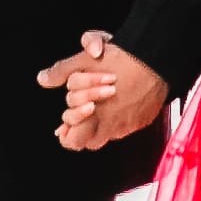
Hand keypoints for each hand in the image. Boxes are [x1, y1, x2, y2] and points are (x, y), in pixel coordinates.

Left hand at [38, 32, 167, 151]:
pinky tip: (121, 99)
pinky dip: (121, 116)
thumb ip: (62, 71)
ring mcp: (130, 125)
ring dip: (103, 123)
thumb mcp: (85, 60)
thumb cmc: (123, 59)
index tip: (64, 126)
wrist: (158, 58)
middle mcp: (113, 126)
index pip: (74, 141)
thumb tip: (43, 79)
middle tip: (84, 111)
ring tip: (102, 104)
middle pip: (91, 142)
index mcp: (94, 115)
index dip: (67, 135)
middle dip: (84, 129)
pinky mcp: (144, 120)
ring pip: (110, 134)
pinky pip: (128, 125)